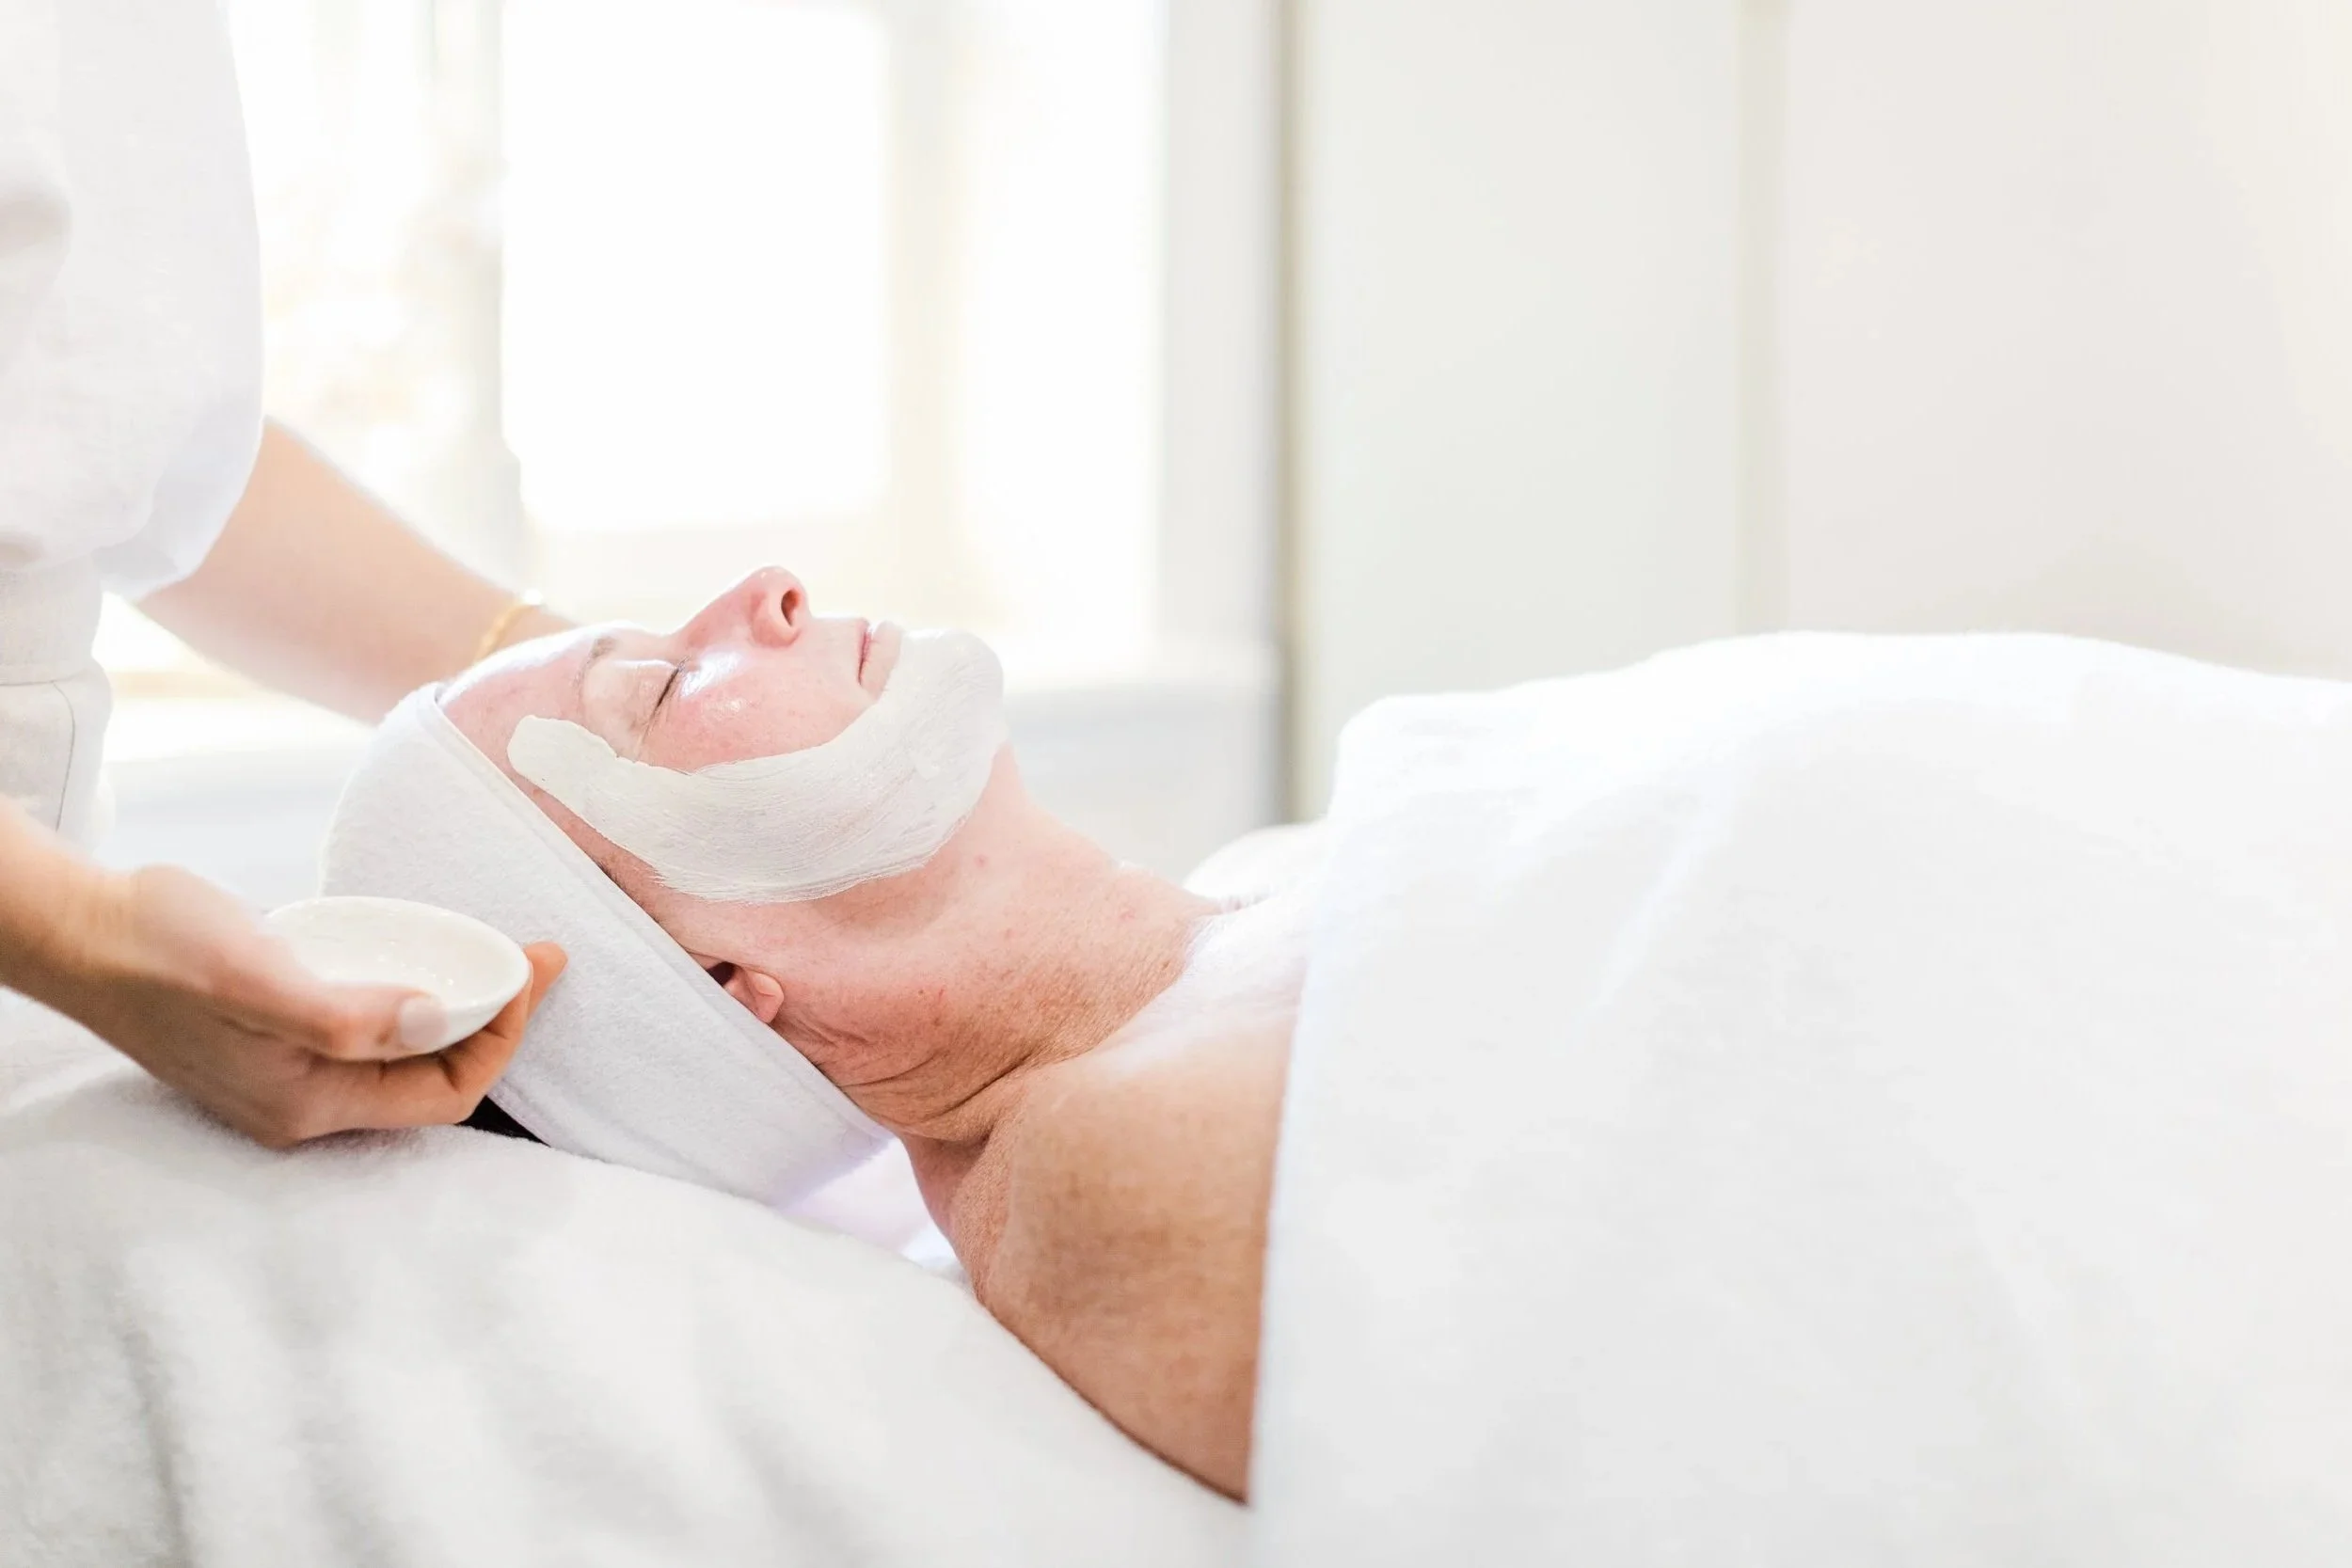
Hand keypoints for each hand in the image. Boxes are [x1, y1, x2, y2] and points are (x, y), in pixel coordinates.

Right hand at [48, 864, 565, 1147]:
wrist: (79, 929)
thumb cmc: (156, 949)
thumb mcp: (254, 977)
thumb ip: (346, 1015)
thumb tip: (438, 1023)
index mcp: (307, 1106)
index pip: (445, 1095)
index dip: (502, 1037)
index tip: (531, 970)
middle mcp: (304, 1103)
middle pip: (435, 1081)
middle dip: (496, 1023)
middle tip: (533, 957)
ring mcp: (290, 1073)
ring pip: (407, 1055)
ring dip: (462, 1011)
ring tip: (497, 956)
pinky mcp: (280, 1036)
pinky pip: (374, 1030)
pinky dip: (416, 1000)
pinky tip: (429, 959)